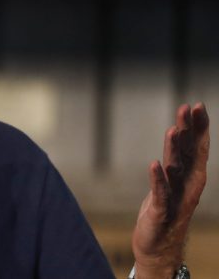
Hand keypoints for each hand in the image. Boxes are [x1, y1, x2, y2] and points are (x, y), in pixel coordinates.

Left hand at [132, 103, 209, 277]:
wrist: (158, 247)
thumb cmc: (165, 210)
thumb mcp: (172, 181)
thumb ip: (177, 159)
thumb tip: (180, 134)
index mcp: (190, 176)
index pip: (196, 146)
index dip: (197, 126)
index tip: (196, 105)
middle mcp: (187, 185)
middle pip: (188, 152)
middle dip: (189, 129)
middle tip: (188, 107)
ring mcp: (175, 197)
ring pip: (175, 169)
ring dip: (173, 149)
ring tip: (172, 129)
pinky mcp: (160, 210)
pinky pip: (159, 192)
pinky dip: (157, 179)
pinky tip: (154, 164)